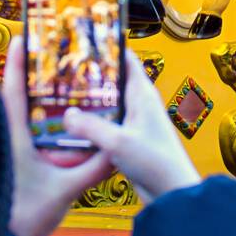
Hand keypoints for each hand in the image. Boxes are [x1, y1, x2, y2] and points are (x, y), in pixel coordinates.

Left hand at [2, 37, 113, 235]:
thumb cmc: (20, 218)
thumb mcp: (65, 191)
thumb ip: (92, 168)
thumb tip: (114, 150)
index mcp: (13, 138)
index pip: (12, 90)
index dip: (17, 62)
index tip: (23, 37)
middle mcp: (5, 139)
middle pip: (14, 98)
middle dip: (28, 76)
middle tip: (45, 57)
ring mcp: (4, 151)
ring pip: (16, 117)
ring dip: (32, 101)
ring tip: (51, 86)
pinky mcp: (8, 165)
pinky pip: (20, 135)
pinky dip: (34, 125)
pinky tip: (50, 128)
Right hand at [62, 49, 201, 204]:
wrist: (172, 193)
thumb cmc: (157, 163)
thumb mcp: (117, 142)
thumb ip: (90, 128)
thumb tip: (68, 116)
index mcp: (142, 94)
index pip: (125, 59)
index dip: (107, 48)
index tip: (85, 42)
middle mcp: (139, 104)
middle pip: (112, 80)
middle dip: (90, 75)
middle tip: (64, 71)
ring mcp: (134, 122)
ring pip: (107, 103)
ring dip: (89, 101)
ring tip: (63, 96)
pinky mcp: (129, 139)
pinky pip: (106, 124)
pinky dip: (91, 122)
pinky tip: (74, 127)